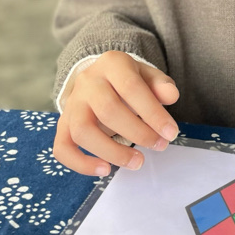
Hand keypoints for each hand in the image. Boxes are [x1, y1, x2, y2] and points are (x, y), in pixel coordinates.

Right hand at [53, 51, 179, 176]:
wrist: (100, 79)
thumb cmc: (128, 81)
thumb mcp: (147, 76)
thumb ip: (160, 85)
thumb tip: (171, 96)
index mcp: (111, 64)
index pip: (131, 87)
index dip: (152, 113)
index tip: (171, 133)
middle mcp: (87, 82)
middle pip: (108, 110)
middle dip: (138, 133)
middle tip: (160, 145)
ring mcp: (72, 104)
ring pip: (82, 131)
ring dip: (112, 151)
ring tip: (138, 162)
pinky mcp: (63, 125)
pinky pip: (62, 147)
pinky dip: (80, 164)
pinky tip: (105, 171)